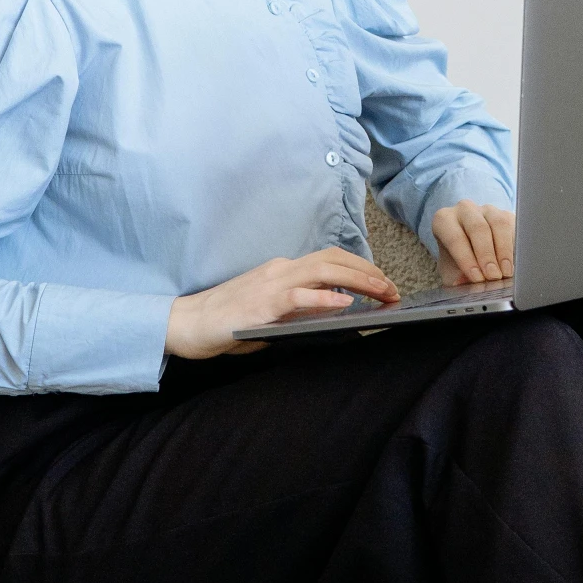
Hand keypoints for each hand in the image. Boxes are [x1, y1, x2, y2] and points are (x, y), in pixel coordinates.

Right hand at [165, 247, 399, 360]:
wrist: (188, 323)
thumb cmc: (227, 320)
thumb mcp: (270, 313)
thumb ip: (298, 310)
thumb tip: (333, 316)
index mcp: (283, 271)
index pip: (330, 260)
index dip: (361, 268)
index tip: (384, 284)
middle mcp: (281, 270)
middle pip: (334, 259)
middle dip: (369, 272)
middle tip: (394, 289)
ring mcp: (271, 284)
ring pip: (323, 271)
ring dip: (358, 280)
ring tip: (381, 292)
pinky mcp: (261, 303)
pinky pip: (298, 296)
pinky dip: (325, 297)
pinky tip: (346, 303)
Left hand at [433, 202, 514, 285]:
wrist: (470, 258)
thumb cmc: (457, 265)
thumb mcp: (452, 274)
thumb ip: (456, 279)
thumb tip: (467, 283)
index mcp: (443, 220)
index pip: (454, 237)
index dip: (466, 259)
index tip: (477, 278)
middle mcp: (464, 210)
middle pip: (478, 228)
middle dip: (487, 255)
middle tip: (493, 276)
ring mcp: (487, 210)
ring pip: (499, 224)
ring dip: (504, 251)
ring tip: (506, 273)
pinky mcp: (506, 214)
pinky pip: (514, 226)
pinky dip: (515, 247)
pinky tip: (514, 263)